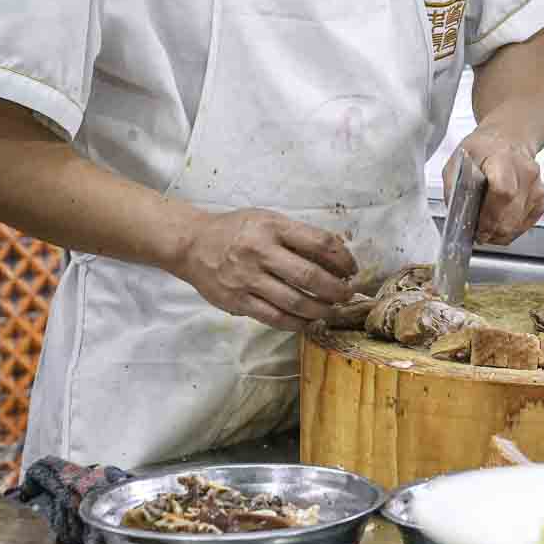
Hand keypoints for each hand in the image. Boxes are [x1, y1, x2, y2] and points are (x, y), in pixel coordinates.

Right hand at [174, 208, 356, 331]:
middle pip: (309, 276)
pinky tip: (309, 321)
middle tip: (347, 294)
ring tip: (333, 310)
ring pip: (294, 301)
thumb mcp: (268, 220)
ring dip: (321, 309)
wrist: (192, 244)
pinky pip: (274, 317)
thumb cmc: (237, 230)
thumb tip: (337, 254)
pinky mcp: (237, 301)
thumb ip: (298, 236)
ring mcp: (247, 279)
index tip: (351, 269)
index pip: (318, 243)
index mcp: (272, 228)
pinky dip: (297, 322)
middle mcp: (260, 252)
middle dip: (336, 289)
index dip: (342, 258)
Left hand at [447, 129, 543, 245]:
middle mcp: (525, 172)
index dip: (489, 216)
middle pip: (512, 213)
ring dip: (500, 233)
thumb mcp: (458, 160)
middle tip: (478, 233)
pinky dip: (511, 229)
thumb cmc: (483, 150)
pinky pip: (526, 223)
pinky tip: (500, 224)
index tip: (476, 226)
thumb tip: (457, 215)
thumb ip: (454, 187)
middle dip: (492, 230)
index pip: (503, 192)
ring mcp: (536, 186)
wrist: (508, 140)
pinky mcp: (540, 198)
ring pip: (519, 223)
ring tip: (486, 230)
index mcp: (503, 159)